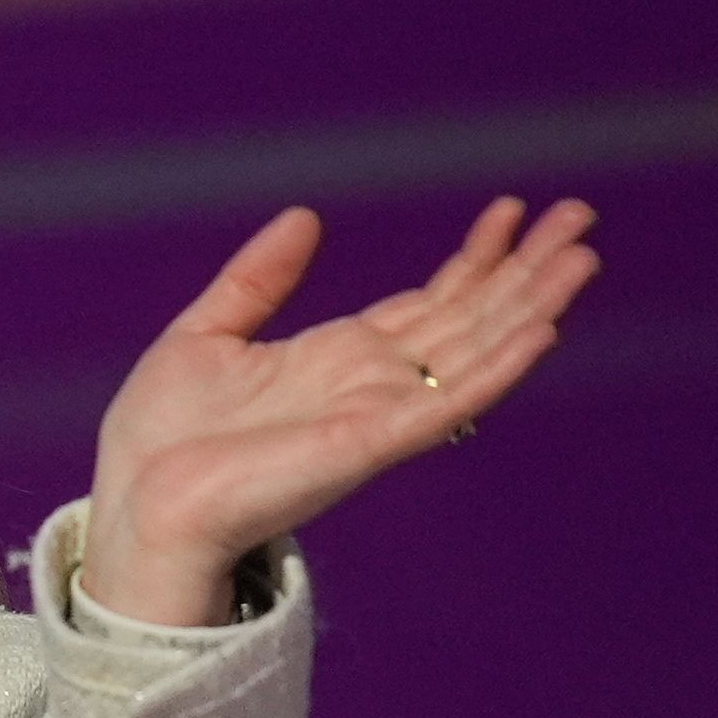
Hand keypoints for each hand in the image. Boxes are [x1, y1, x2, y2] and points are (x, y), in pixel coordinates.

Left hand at [78, 197, 595, 625]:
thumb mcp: (203, 336)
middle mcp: (370, 386)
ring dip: (531, 307)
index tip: (513, 209)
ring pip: (475, 352)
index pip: (428, 302)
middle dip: (524, 269)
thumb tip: (305, 217)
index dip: (475, 258)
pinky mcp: (369, 445)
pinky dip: (497, 368)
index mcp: (335, 359)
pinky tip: (540, 332)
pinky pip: (446, 403)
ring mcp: (377, 416)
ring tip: (581, 259)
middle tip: (580, 215)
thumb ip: (258, 279)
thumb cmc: (159, 443)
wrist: (136, 508)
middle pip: (468, 318)